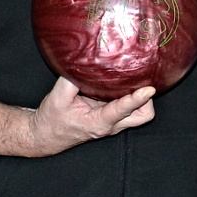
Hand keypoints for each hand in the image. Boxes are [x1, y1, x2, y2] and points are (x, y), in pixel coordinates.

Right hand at [28, 76, 154, 154]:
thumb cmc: (52, 119)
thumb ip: (71, 80)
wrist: (47, 135)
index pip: (123, 110)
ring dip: (143, 100)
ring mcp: (114, 123)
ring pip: (141, 115)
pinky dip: (133, 97)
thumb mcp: (57, 97)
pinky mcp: (112, 118)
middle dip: (147, 100)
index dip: (137, 98)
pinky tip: (125, 82)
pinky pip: (131, 109)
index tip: (149, 88)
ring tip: (134, 81)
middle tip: (141, 82)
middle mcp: (111, 125)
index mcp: (99, 122)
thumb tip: (84, 61)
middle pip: (143, 116)